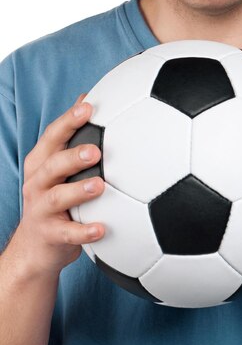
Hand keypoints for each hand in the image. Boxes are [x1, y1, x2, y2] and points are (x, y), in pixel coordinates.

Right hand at [17, 95, 104, 276]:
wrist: (35, 247)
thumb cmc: (55, 199)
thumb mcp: (58, 167)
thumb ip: (72, 137)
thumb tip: (88, 98)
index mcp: (42, 162)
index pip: (52, 136)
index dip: (69, 120)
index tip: (88, 107)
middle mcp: (37, 183)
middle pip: (52, 164)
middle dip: (73, 156)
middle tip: (96, 151)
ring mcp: (41, 210)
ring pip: (56, 197)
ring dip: (78, 191)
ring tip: (100, 185)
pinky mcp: (50, 235)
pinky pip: (67, 234)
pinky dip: (84, 231)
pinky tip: (102, 229)